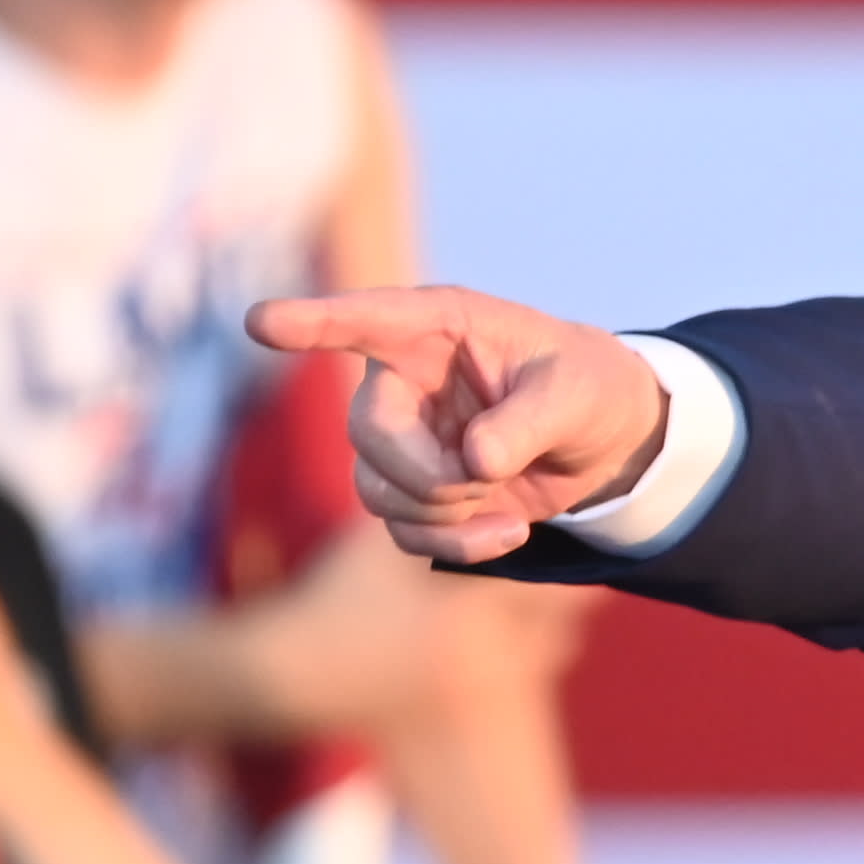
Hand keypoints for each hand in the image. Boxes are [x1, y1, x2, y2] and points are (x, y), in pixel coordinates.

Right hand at [250, 288, 669, 563]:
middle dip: (430, 474)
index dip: (312, 321)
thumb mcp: (577, 393)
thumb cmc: (587, 388)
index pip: (364, 320)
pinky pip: (404, 531)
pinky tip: (510, 532)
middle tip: (492, 477)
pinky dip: (455, 544)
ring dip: (445, 513)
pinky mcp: (416, 490)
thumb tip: (476, 461)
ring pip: (378, 490)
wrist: (604, 440)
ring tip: (507, 504)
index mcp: (437, 328)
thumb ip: (529, 421)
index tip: (260, 322)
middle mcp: (405, 379)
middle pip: (369, 433)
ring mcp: (404, 439)